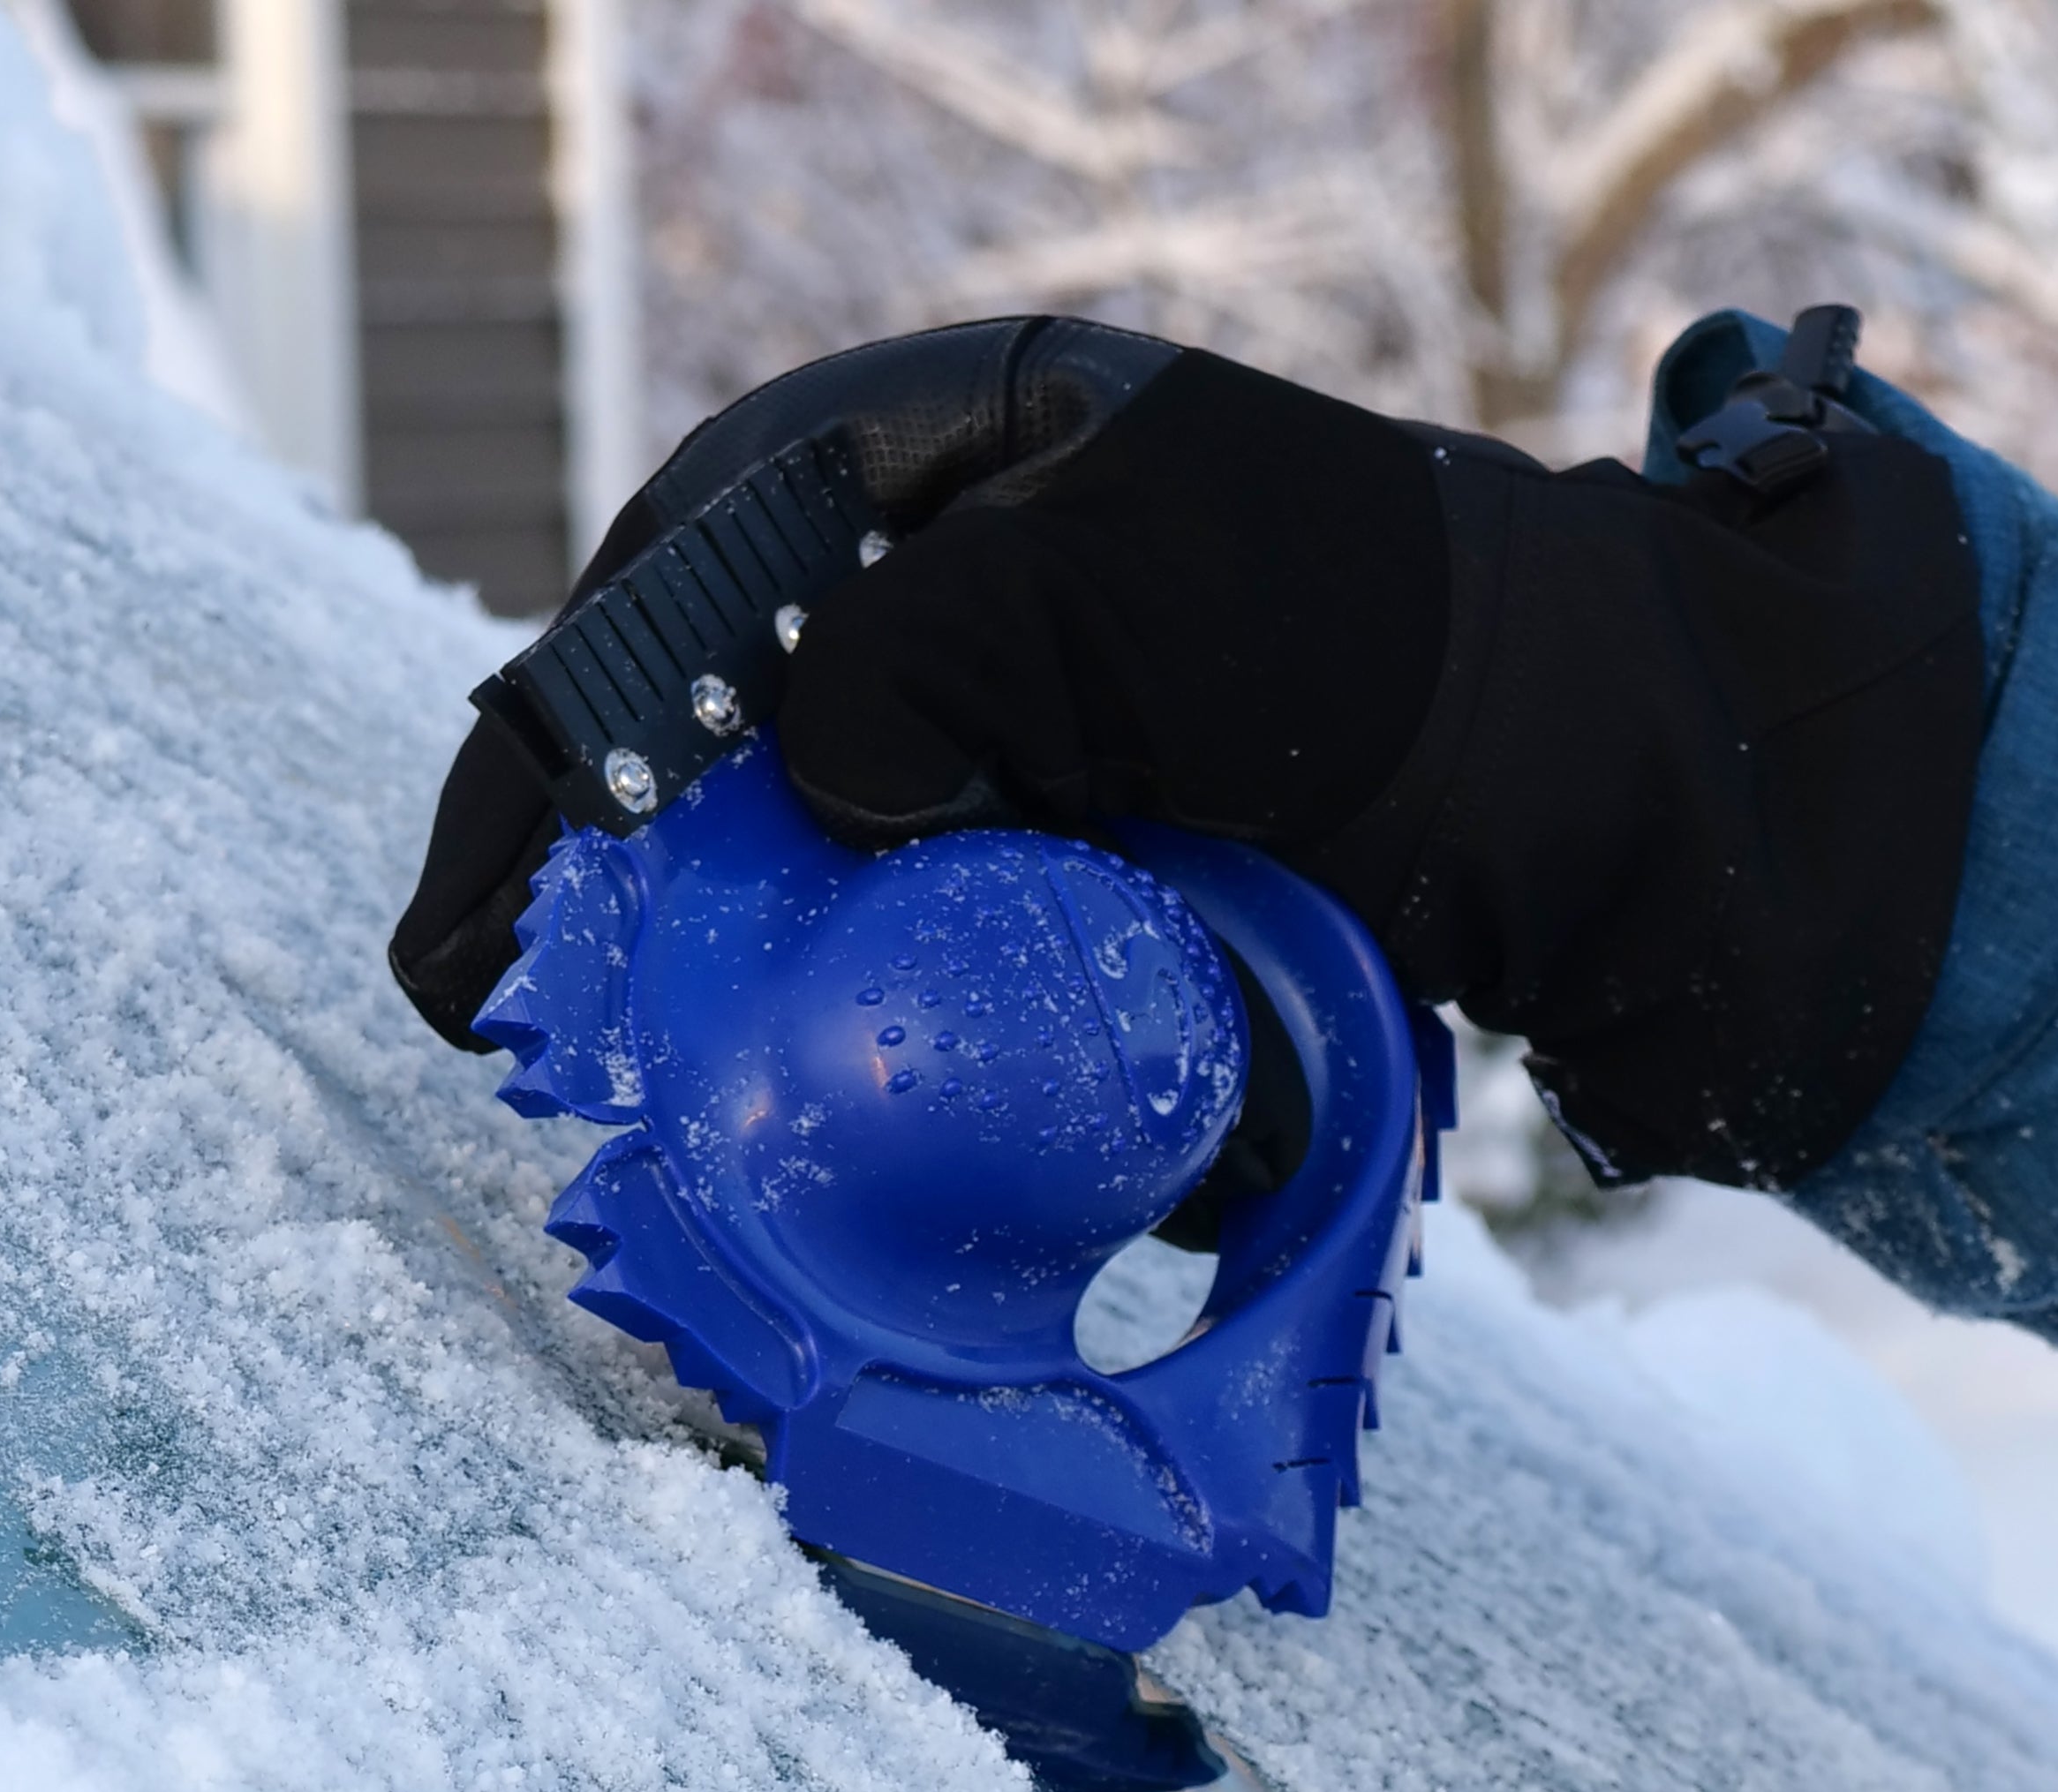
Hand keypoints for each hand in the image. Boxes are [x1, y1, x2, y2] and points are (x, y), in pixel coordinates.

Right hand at [395, 314, 1981, 1190]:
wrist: (1569, 767)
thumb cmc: (1374, 637)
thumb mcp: (1144, 585)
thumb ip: (944, 650)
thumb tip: (813, 783)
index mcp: (936, 448)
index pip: (683, 570)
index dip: (562, 733)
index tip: (488, 900)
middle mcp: (945, 580)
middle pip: (712, 717)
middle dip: (603, 867)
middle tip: (514, 1019)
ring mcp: (1001, 723)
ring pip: (794, 835)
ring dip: (697, 952)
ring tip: (609, 1077)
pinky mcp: (1058, 845)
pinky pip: (896, 915)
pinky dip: (828, 994)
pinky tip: (773, 1076)